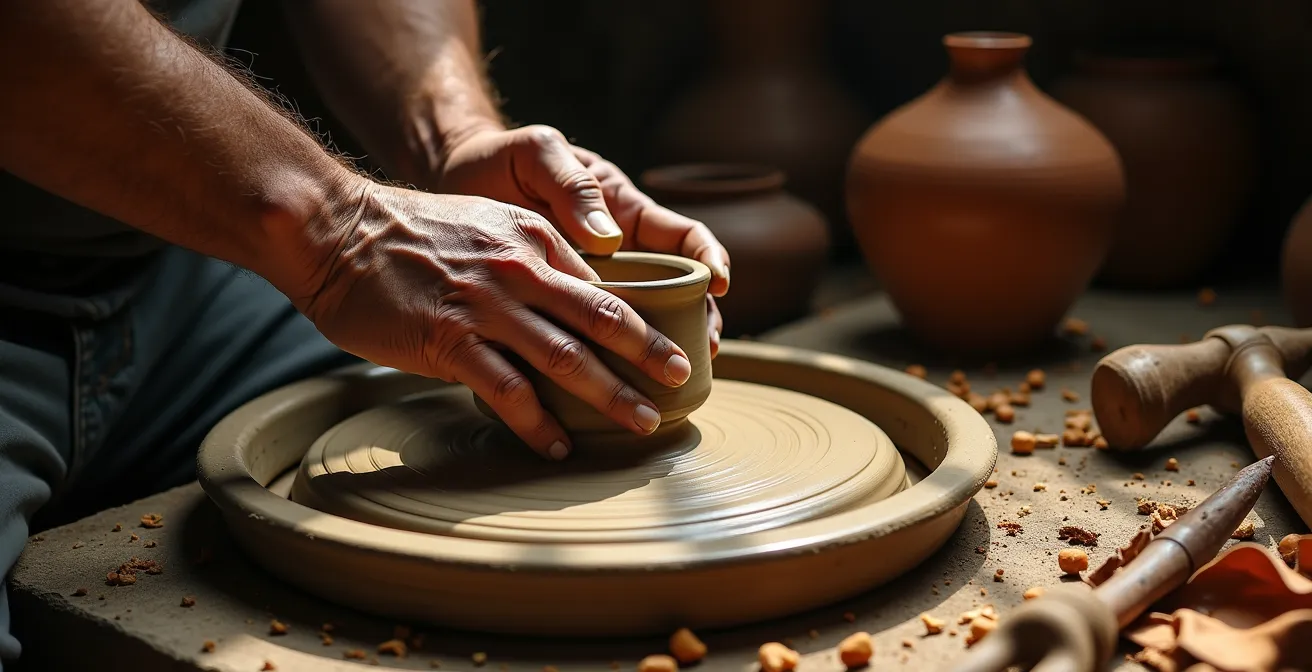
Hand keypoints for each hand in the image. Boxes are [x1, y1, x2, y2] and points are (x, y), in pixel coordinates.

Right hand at [298, 180, 693, 459]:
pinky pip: (507, 391)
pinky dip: (538, 423)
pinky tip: (558, 447)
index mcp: (534, 238)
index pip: (603, 283)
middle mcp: (520, 269)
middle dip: (650, 353)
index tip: (668, 343)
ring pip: (566, 357)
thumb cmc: (408, 235)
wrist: (335, 230)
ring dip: (611, 394)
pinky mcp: (450, 340)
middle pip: (602, 318)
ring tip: (643, 421)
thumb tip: (565, 305)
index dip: (644, 316)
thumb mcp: (486, 227)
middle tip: (682, 379)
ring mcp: (486, 305)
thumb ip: (529, 260)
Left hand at [437, 125, 730, 355]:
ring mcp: (591, 284)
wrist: (452, 181)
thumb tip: (609, 237)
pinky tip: (608, 387)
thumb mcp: (538, 153)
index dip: (709, 257)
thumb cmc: (502, 160)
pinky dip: (604, 363)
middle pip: (677, 290)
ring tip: (673, 380)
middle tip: (704, 350)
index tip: (719, 284)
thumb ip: (573, 186)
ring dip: (660, 349)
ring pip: (640, 321)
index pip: (682, 236)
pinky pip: (590, 338)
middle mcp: (617, 253)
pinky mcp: (558, 310)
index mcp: (622, 212)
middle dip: (700, 320)